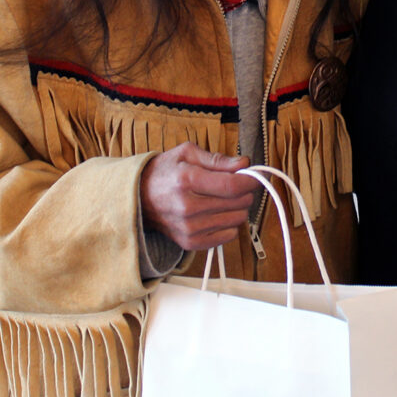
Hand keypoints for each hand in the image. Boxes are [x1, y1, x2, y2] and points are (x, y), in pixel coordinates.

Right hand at [139, 142, 258, 250]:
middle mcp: (188, 207)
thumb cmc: (166, 171)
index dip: (251, 179)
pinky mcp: (190, 242)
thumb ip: (218, 159)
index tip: (258, 174)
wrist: (139, 198)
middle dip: (245, 190)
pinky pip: (229, 235)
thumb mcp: (187, 153)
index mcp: (187, 180)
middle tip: (237, 182)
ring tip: (224, 197)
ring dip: (238, 207)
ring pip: (237, 219)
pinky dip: (229, 223)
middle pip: (238, 202)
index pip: (232, 185)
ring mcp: (189, 228)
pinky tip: (217, 213)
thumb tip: (244, 163)